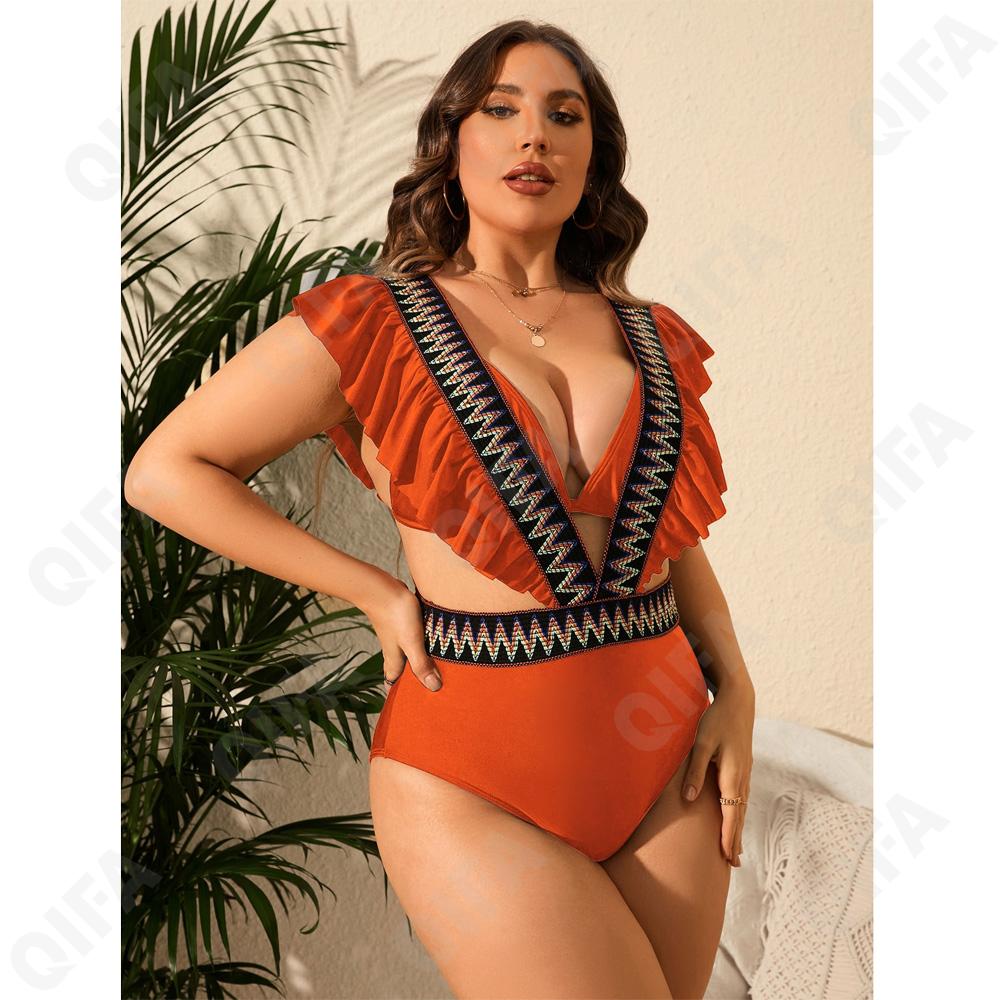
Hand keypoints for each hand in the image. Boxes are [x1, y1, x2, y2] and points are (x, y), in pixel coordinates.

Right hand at [360, 579, 442, 692]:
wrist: (382, 588)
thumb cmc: (396, 615)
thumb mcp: (411, 642)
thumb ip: (421, 664)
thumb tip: (434, 688)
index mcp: (394, 662)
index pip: (396, 685)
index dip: (405, 696)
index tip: (419, 705)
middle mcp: (395, 653)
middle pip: (405, 672)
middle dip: (417, 681)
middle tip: (436, 689)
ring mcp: (399, 640)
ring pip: (411, 657)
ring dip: (423, 663)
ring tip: (441, 669)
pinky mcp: (405, 627)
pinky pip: (416, 642)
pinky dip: (424, 647)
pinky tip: (436, 645)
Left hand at [681, 679, 753, 867]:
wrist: (739, 701)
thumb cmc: (717, 720)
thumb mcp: (702, 743)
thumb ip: (696, 771)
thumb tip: (690, 799)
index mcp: (733, 776)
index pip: (731, 814)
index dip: (728, 836)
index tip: (727, 857)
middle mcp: (743, 778)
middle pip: (739, 815)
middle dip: (736, 839)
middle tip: (735, 864)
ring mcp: (746, 773)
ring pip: (742, 807)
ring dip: (738, 828)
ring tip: (736, 849)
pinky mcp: (743, 767)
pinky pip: (742, 797)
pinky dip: (740, 813)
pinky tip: (736, 817)